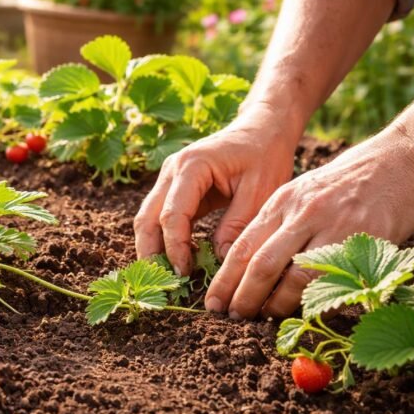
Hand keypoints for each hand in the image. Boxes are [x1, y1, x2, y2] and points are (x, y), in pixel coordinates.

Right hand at [134, 101, 298, 275]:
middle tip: (164, 285)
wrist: (263, 128)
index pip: (172, 215)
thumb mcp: (260, 191)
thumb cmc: (265, 155)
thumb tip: (220, 260)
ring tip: (167, 278)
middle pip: (147, 218)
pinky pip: (160, 216)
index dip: (176, 248)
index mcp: (192, 166)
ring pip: (148, 218)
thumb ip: (238, 224)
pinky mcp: (175, 187)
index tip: (186, 274)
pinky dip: (163, 239)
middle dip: (152, 253)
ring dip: (153, 248)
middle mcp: (172, 170)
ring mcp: (169, 178)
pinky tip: (177, 261)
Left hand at [204, 133, 413, 318]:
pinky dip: (317, 303)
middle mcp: (302, 213)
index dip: (224, 279)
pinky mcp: (363, 240)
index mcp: (282, 201)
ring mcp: (333, 226)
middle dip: (242, 297)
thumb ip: (281, 225)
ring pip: (293, 278)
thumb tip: (253, 268)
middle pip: (260, 265)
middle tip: (231, 317)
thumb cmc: (348, 182)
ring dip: (276, 306)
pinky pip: (335, 281)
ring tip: (265, 319)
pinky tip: (306, 314)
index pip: (243, 246)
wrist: (401, 160)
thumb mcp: (304, 192)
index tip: (212, 301)